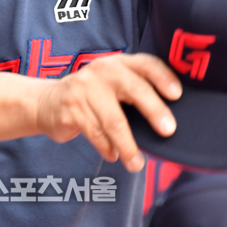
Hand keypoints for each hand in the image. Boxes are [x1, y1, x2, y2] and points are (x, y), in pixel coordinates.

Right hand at [35, 53, 181, 171]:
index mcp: (118, 62)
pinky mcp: (71, 109)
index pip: (145, 64)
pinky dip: (108, 148)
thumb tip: (173, 114)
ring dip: (128, 146)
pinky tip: (113, 155)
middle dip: (154, 110)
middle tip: (168, 130)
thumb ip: (136, 88)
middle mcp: (102, 71)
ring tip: (137, 164)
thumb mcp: (112, 82)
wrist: (48, 101)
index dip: (163, 77)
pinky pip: (97, 134)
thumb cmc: (92, 95)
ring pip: (114, 121)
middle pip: (133, 89)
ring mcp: (85, 89)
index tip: (177, 95)